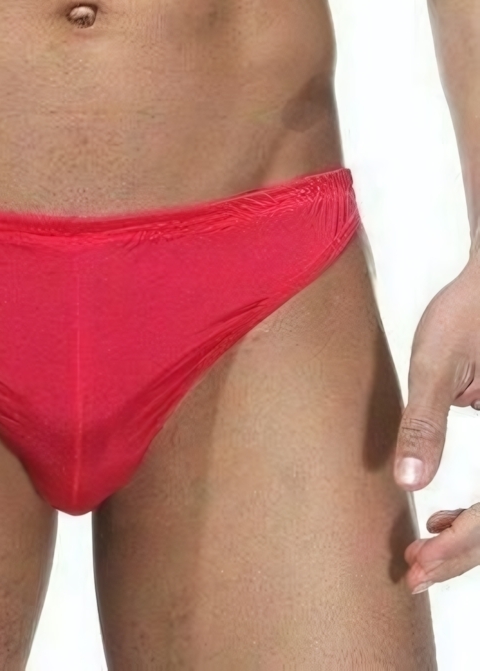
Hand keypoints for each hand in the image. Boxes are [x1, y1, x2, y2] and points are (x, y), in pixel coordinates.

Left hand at [394, 254, 479, 593]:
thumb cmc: (468, 310)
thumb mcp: (436, 362)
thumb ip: (424, 425)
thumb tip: (406, 484)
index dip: (460, 550)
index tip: (417, 565)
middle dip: (465, 556)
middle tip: (415, 570)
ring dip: (474, 540)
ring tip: (425, 551)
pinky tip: (446, 519)